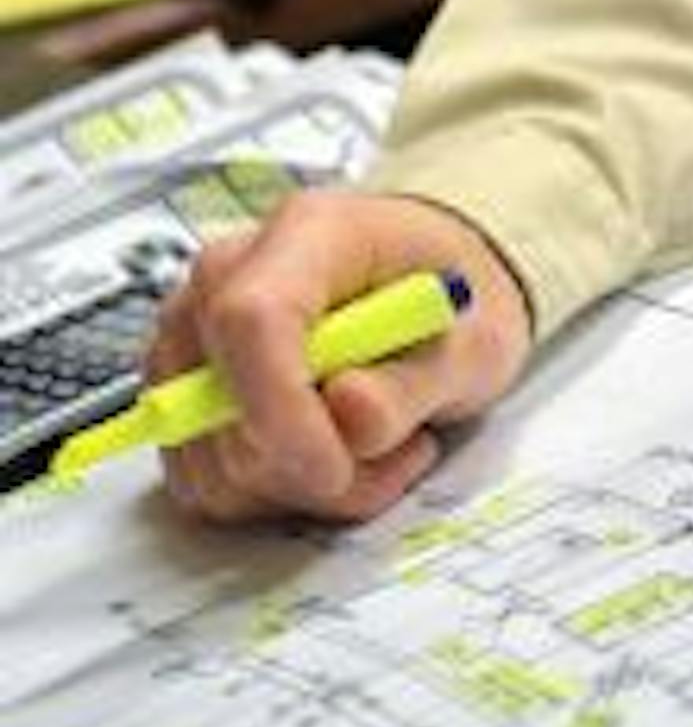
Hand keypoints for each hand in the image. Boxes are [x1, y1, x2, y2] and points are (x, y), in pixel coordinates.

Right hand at [151, 189, 532, 527]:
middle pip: (216, 404)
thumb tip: (348, 414)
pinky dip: (278, 493)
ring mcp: (193, 335)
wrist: (426, 286)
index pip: (251, 318)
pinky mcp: (183, 394)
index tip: (333, 468)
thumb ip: (415, 381)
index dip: (279, 407)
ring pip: (212, 463)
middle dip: (312, 464)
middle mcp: (228, 276)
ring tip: (381, 448)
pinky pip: (209, 483)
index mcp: (310, 233)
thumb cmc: (442, 299)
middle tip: (405, 449)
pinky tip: (337, 457)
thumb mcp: (476, 341)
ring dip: (305, 487)